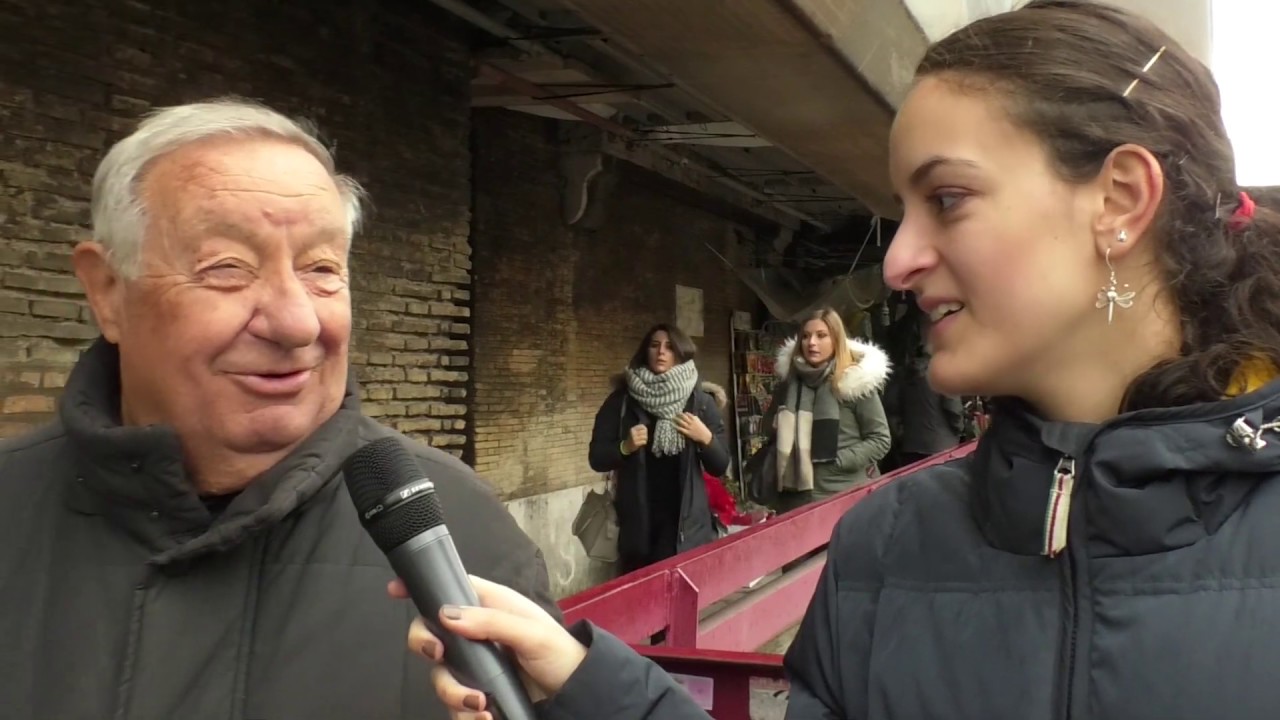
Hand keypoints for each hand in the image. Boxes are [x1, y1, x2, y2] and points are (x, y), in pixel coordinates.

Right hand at [389, 576, 587, 718]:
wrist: (574, 692)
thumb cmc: (559, 652)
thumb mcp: (531, 631)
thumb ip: (492, 622)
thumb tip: (448, 614)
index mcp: (489, 606)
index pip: (449, 589)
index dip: (422, 587)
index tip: (395, 590)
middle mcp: (476, 633)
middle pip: (431, 634)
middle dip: (426, 646)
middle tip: (438, 655)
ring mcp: (474, 664)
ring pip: (440, 675)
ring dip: (452, 692)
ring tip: (480, 705)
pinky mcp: (477, 692)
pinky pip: (455, 705)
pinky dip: (465, 715)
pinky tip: (485, 717)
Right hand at [623, 424, 647, 453]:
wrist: (627, 446)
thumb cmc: (632, 438)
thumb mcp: (634, 431)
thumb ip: (639, 429)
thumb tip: (646, 429)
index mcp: (632, 429)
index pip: (642, 426)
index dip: (645, 429)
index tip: (644, 432)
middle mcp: (633, 433)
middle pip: (644, 431)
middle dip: (645, 434)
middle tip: (643, 437)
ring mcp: (634, 438)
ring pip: (645, 437)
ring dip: (645, 439)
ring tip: (642, 440)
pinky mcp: (635, 443)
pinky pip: (644, 442)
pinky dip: (644, 442)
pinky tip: (642, 443)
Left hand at [675, 412, 711, 445]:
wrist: (705, 436)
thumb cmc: (702, 428)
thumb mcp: (699, 421)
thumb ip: (694, 418)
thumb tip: (688, 415)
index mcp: (695, 419)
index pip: (687, 414)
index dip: (682, 413)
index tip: (679, 413)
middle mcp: (691, 422)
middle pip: (683, 417)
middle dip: (678, 415)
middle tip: (674, 414)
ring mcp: (689, 428)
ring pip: (681, 422)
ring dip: (676, 420)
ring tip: (672, 418)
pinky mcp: (688, 433)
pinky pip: (681, 429)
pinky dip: (677, 427)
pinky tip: (673, 426)